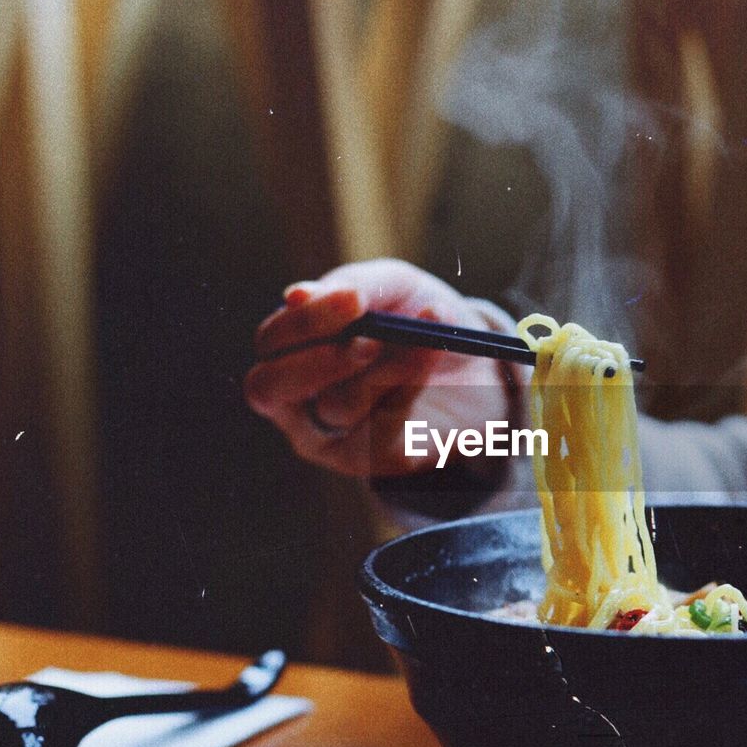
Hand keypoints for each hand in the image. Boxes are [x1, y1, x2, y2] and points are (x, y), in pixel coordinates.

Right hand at [244, 259, 512, 476]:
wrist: (478, 362)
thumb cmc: (416, 316)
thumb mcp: (393, 286)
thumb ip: (350, 287)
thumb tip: (294, 295)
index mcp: (291, 350)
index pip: (271, 342)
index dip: (304, 322)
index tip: (354, 299)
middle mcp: (297, 399)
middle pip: (268, 388)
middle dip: (319, 361)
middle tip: (369, 340)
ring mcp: (330, 436)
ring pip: (338, 405)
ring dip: (387, 368)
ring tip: (428, 336)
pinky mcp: (373, 460)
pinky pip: (379, 430)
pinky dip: (410, 388)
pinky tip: (433, 354)